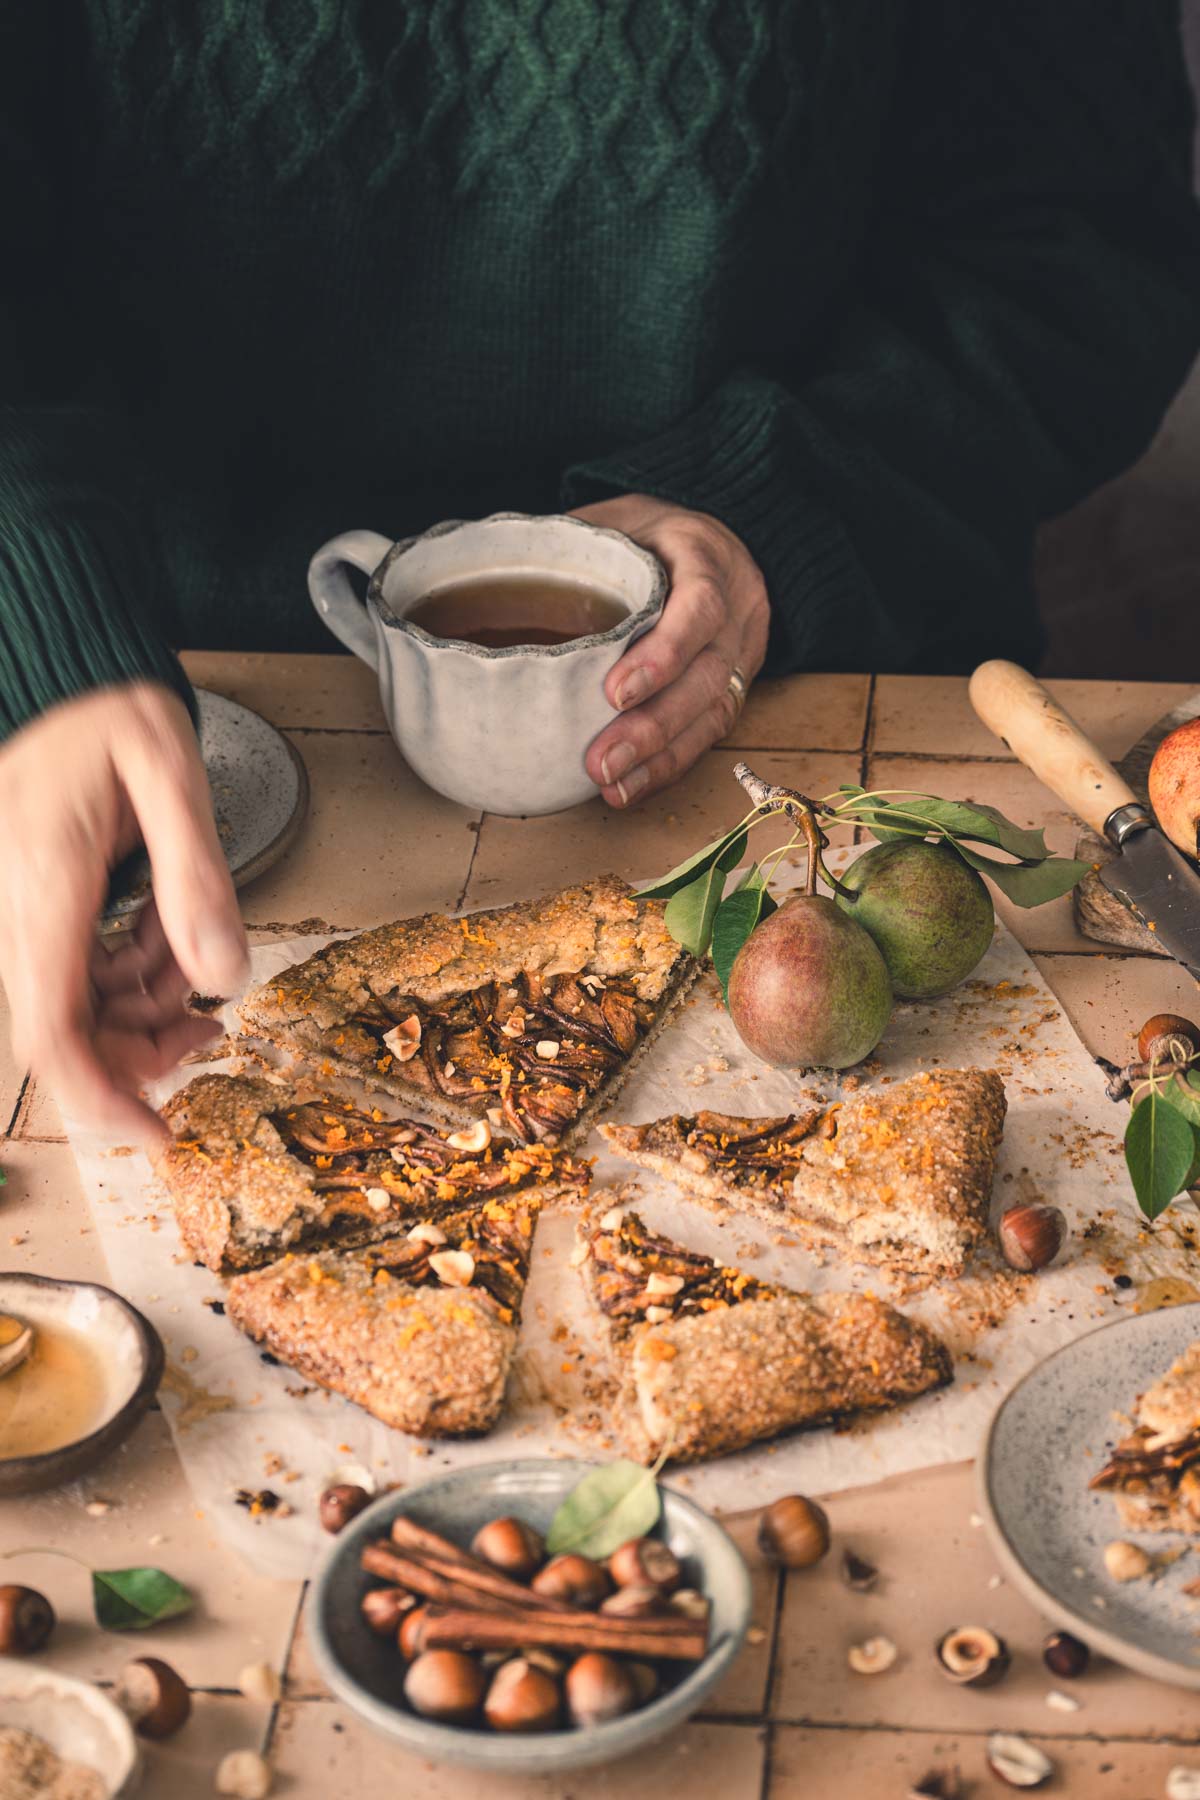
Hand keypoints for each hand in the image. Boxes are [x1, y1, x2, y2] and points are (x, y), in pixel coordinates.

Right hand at [0, 683, 248, 1146]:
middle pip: (65, 1033)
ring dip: (140, 1015)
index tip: (158, 1134)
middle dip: (138, 1054)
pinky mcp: (37, 905)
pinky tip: (171, 946)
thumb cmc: (105, 709)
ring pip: (72, 1007)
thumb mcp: (169, 775)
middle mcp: (19, 910)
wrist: (61, 677)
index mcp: (44, 888)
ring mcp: (22, 910)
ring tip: (200, 979)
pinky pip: (76, 970)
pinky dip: (130, 976)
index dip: (103, 1098)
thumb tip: (223, 974)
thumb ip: (197, 877)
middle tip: (208, 1033)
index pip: (53, 1032)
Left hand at [571, 495, 768, 806]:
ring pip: (712, 713)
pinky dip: (666, 765)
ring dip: (658, 757)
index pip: (700, 607)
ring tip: (611, 784)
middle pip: (707, 676)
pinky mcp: (731, 688)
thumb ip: (567, 545)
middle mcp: (736, 609)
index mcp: (706, 556)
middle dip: (654, 726)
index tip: (615, 692)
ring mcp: (740, 652)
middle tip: (602, 760)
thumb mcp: (612, 519)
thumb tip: (480, 565)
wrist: (703, 541)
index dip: (664, 654)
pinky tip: (629, 788)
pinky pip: (707, 734)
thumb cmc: (646, 532)